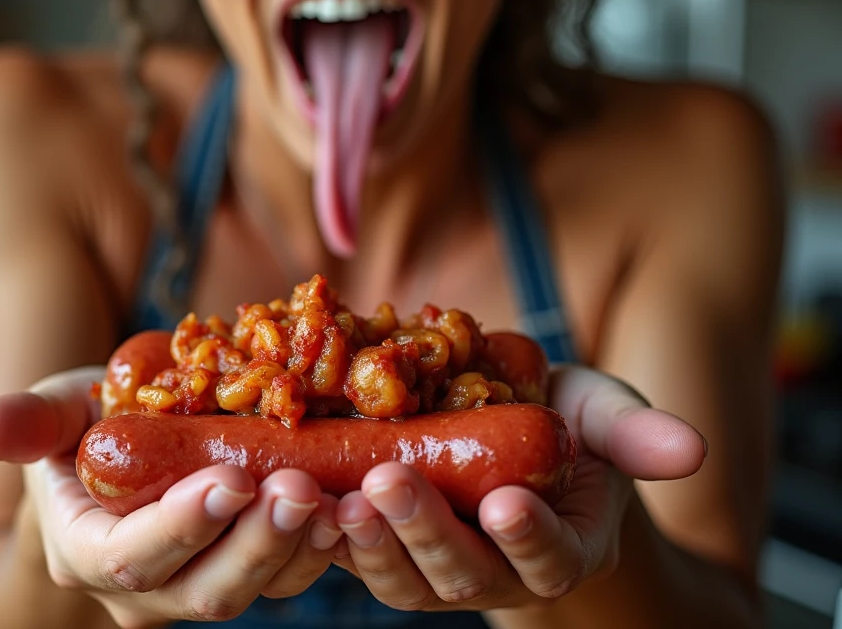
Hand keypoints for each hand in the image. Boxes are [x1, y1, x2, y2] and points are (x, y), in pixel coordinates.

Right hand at [0, 363, 343, 625]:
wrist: (129, 448)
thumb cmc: (86, 425)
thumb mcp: (56, 412)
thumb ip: (28, 422)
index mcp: (86, 552)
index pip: (129, 558)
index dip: (179, 526)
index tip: (228, 480)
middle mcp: (146, 588)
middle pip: (203, 589)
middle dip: (255, 543)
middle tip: (299, 488)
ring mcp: (201, 583)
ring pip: (255, 587)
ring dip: (299, 547)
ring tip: (337, 498)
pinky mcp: (249, 567)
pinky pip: (287, 571)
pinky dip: (321, 544)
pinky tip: (350, 504)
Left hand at [331, 365, 706, 610]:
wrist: (503, 424)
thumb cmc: (563, 422)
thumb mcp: (601, 415)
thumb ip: (636, 433)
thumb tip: (693, 448)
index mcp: (563, 546)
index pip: (553, 560)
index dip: (531, 538)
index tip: (507, 501)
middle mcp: (500, 571)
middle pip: (467, 575)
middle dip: (429, 533)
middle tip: (393, 483)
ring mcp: (439, 568)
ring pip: (405, 581)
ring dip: (372, 544)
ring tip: (344, 499)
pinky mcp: (389, 549)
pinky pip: (358, 557)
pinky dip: (331, 535)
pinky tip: (304, 499)